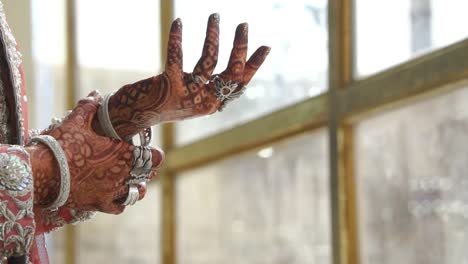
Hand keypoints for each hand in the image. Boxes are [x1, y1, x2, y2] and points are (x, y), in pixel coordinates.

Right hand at [29, 91, 163, 213]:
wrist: (40, 172)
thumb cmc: (60, 145)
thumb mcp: (76, 121)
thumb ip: (89, 107)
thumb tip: (95, 94)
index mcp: (123, 153)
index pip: (154, 157)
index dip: (155, 155)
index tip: (152, 152)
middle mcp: (122, 174)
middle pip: (146, 175)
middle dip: (146, 169)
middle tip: (140, 164)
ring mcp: (112, 191)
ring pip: (135, 193)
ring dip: (137, 186)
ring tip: (133, 181)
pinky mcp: (99, 204)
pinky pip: (118, 207)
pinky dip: (121, 202)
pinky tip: (118, 195)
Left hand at [100, 14, 270, 138]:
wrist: (136, 115)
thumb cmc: (166, 102)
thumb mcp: (193, 97)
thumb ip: (210, 86)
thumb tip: (231, 69)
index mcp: (213, 103)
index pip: (240, 83)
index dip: (253, 65)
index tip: (266, 46)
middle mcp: (204, 102)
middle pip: (230, 72)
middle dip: (239, 47)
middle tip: (243, 25)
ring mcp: (188, 95)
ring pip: (208, 62)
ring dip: (213, 36)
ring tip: (214, 16)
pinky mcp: (169, 86)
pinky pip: (177, 57)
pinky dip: (177, 37)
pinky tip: (179, 22)